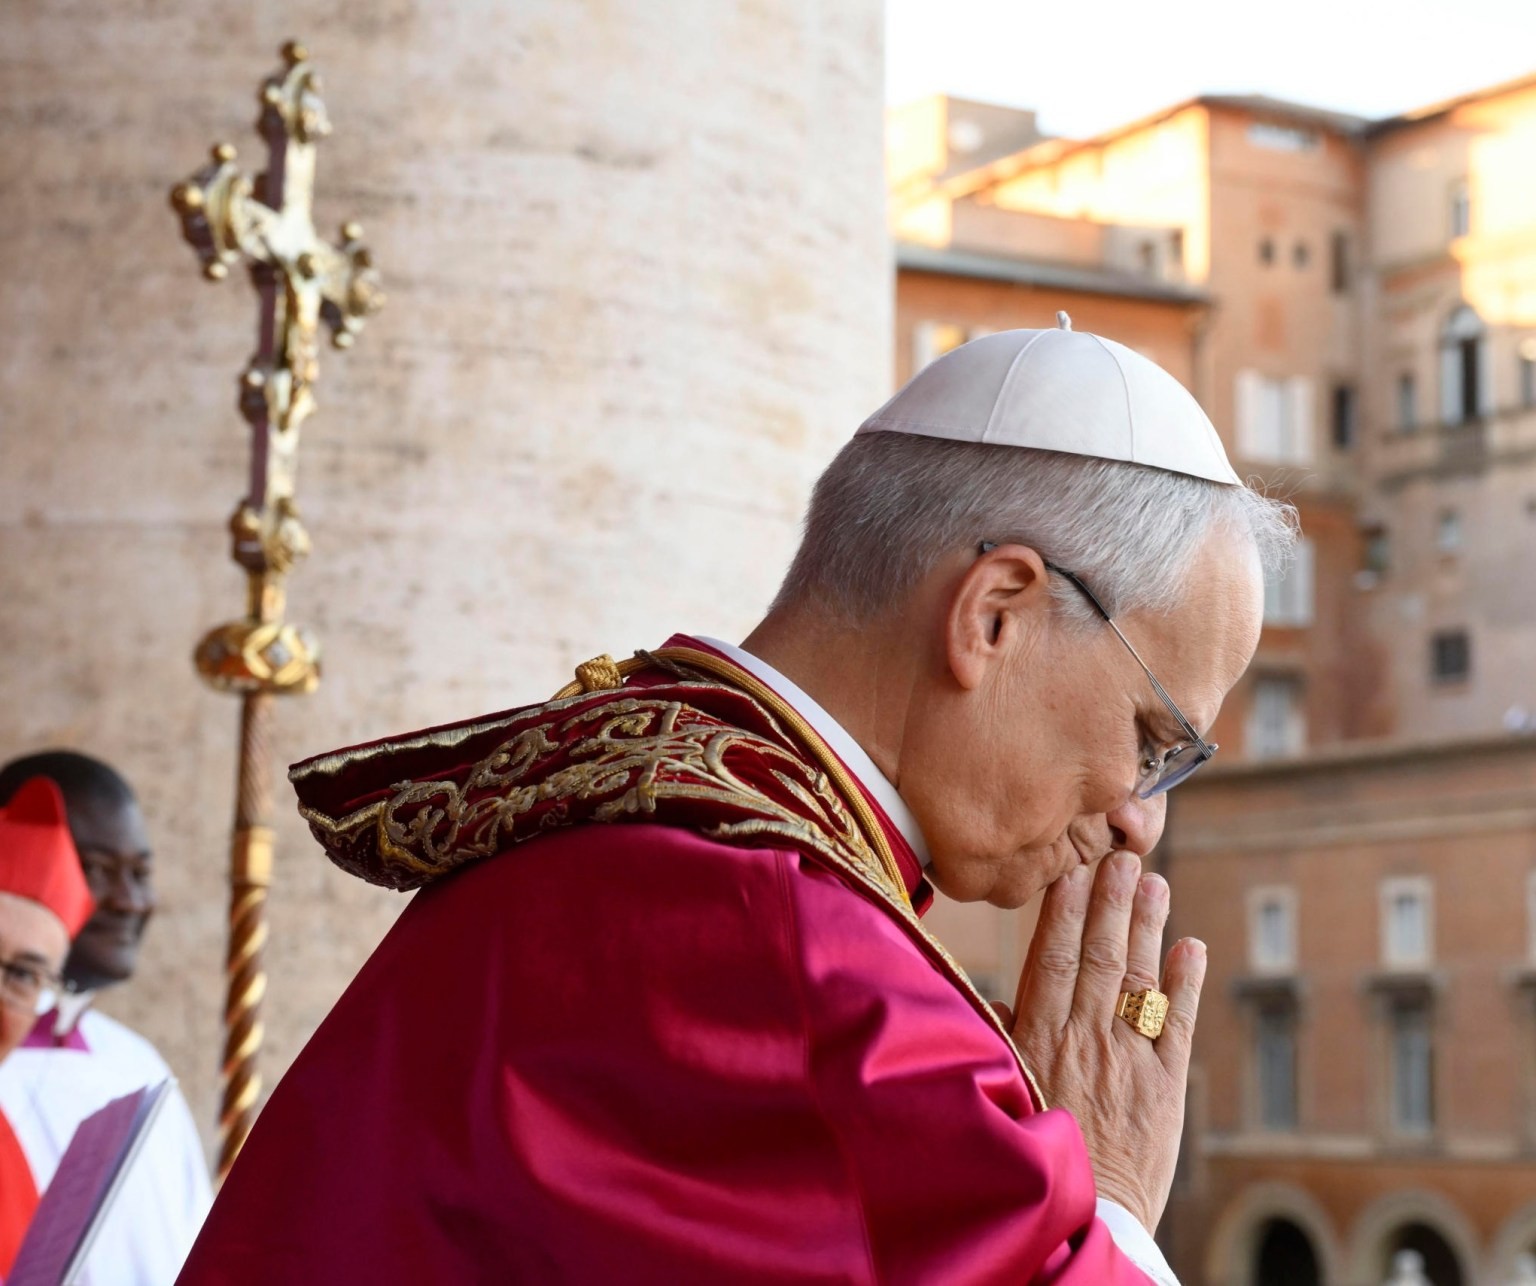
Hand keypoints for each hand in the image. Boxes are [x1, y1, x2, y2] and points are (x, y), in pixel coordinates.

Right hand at [994, 851, 1205, 1232]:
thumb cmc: (1032, 1153)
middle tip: (1122, 856)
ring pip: (1140, 979)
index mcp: (1041, 1039)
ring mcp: (1131, 1061)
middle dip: (1112, 902)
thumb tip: (998, 1000)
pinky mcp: (1167, 1088)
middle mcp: (1087, 1040)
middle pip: (1101, 957)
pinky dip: (1186, 984)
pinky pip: (1177, 1025)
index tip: (1074, 870)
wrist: (1084, 1219)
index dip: (1066, 911)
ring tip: (1155, 884)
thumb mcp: (1004, 1090)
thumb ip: (1004, 1041)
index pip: (1054, 959)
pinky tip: (1191, 947)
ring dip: (1149, 927)